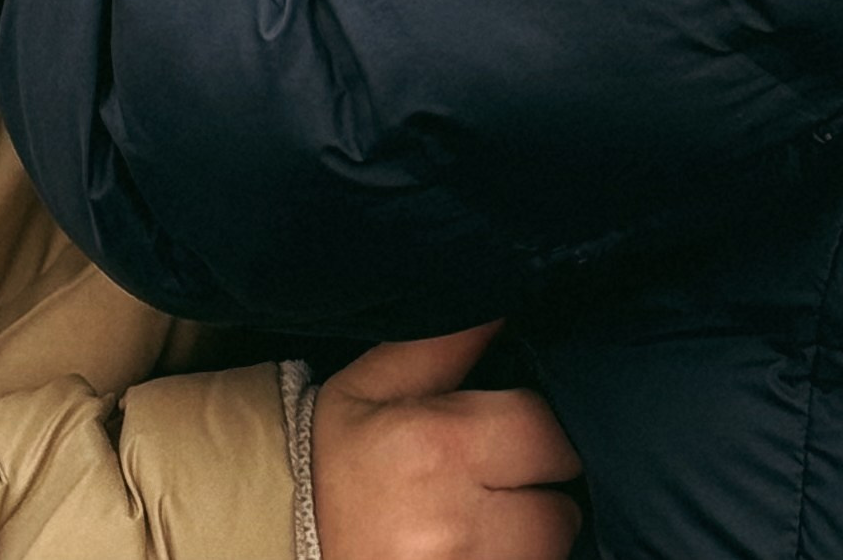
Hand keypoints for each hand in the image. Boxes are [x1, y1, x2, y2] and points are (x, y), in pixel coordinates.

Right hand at [312, 325, 582, 559]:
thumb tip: (502, 308)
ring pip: (547, 552)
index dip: (537, 429)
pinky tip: (479, 543)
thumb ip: (444, 343)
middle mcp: (458, 521)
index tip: (514, 432)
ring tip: (488, 518)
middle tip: (500, 479)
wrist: (283, 536)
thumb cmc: (336, 460)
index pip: (543, 432)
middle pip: (559, 508)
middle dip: (539, 489)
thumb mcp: (373, 385)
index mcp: (439, 445)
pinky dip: (512, 559)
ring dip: (531, 535)